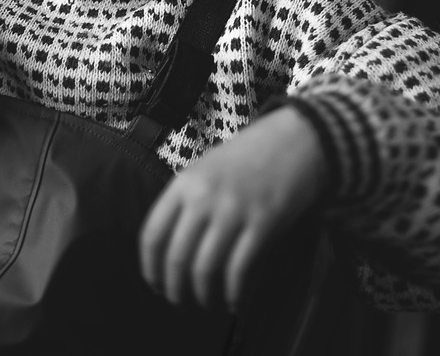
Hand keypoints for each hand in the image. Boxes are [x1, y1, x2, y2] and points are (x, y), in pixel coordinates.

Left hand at [139, 106, 327, 311]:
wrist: (293, 139)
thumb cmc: (247, 157)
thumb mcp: (206, 169)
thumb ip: (186, 201)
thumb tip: (168, 248)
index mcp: (184, 183)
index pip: (152, 234)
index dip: (150, 267)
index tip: (155, 284)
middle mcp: (204, 196)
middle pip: (176, 257)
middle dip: (175, 290)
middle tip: (180, 303)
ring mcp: (233, 209)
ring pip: (205, 269)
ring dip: (203, 296)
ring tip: (206, 305)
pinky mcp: (262, 223)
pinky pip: (239, 270)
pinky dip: (233, 294)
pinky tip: (234, 301)